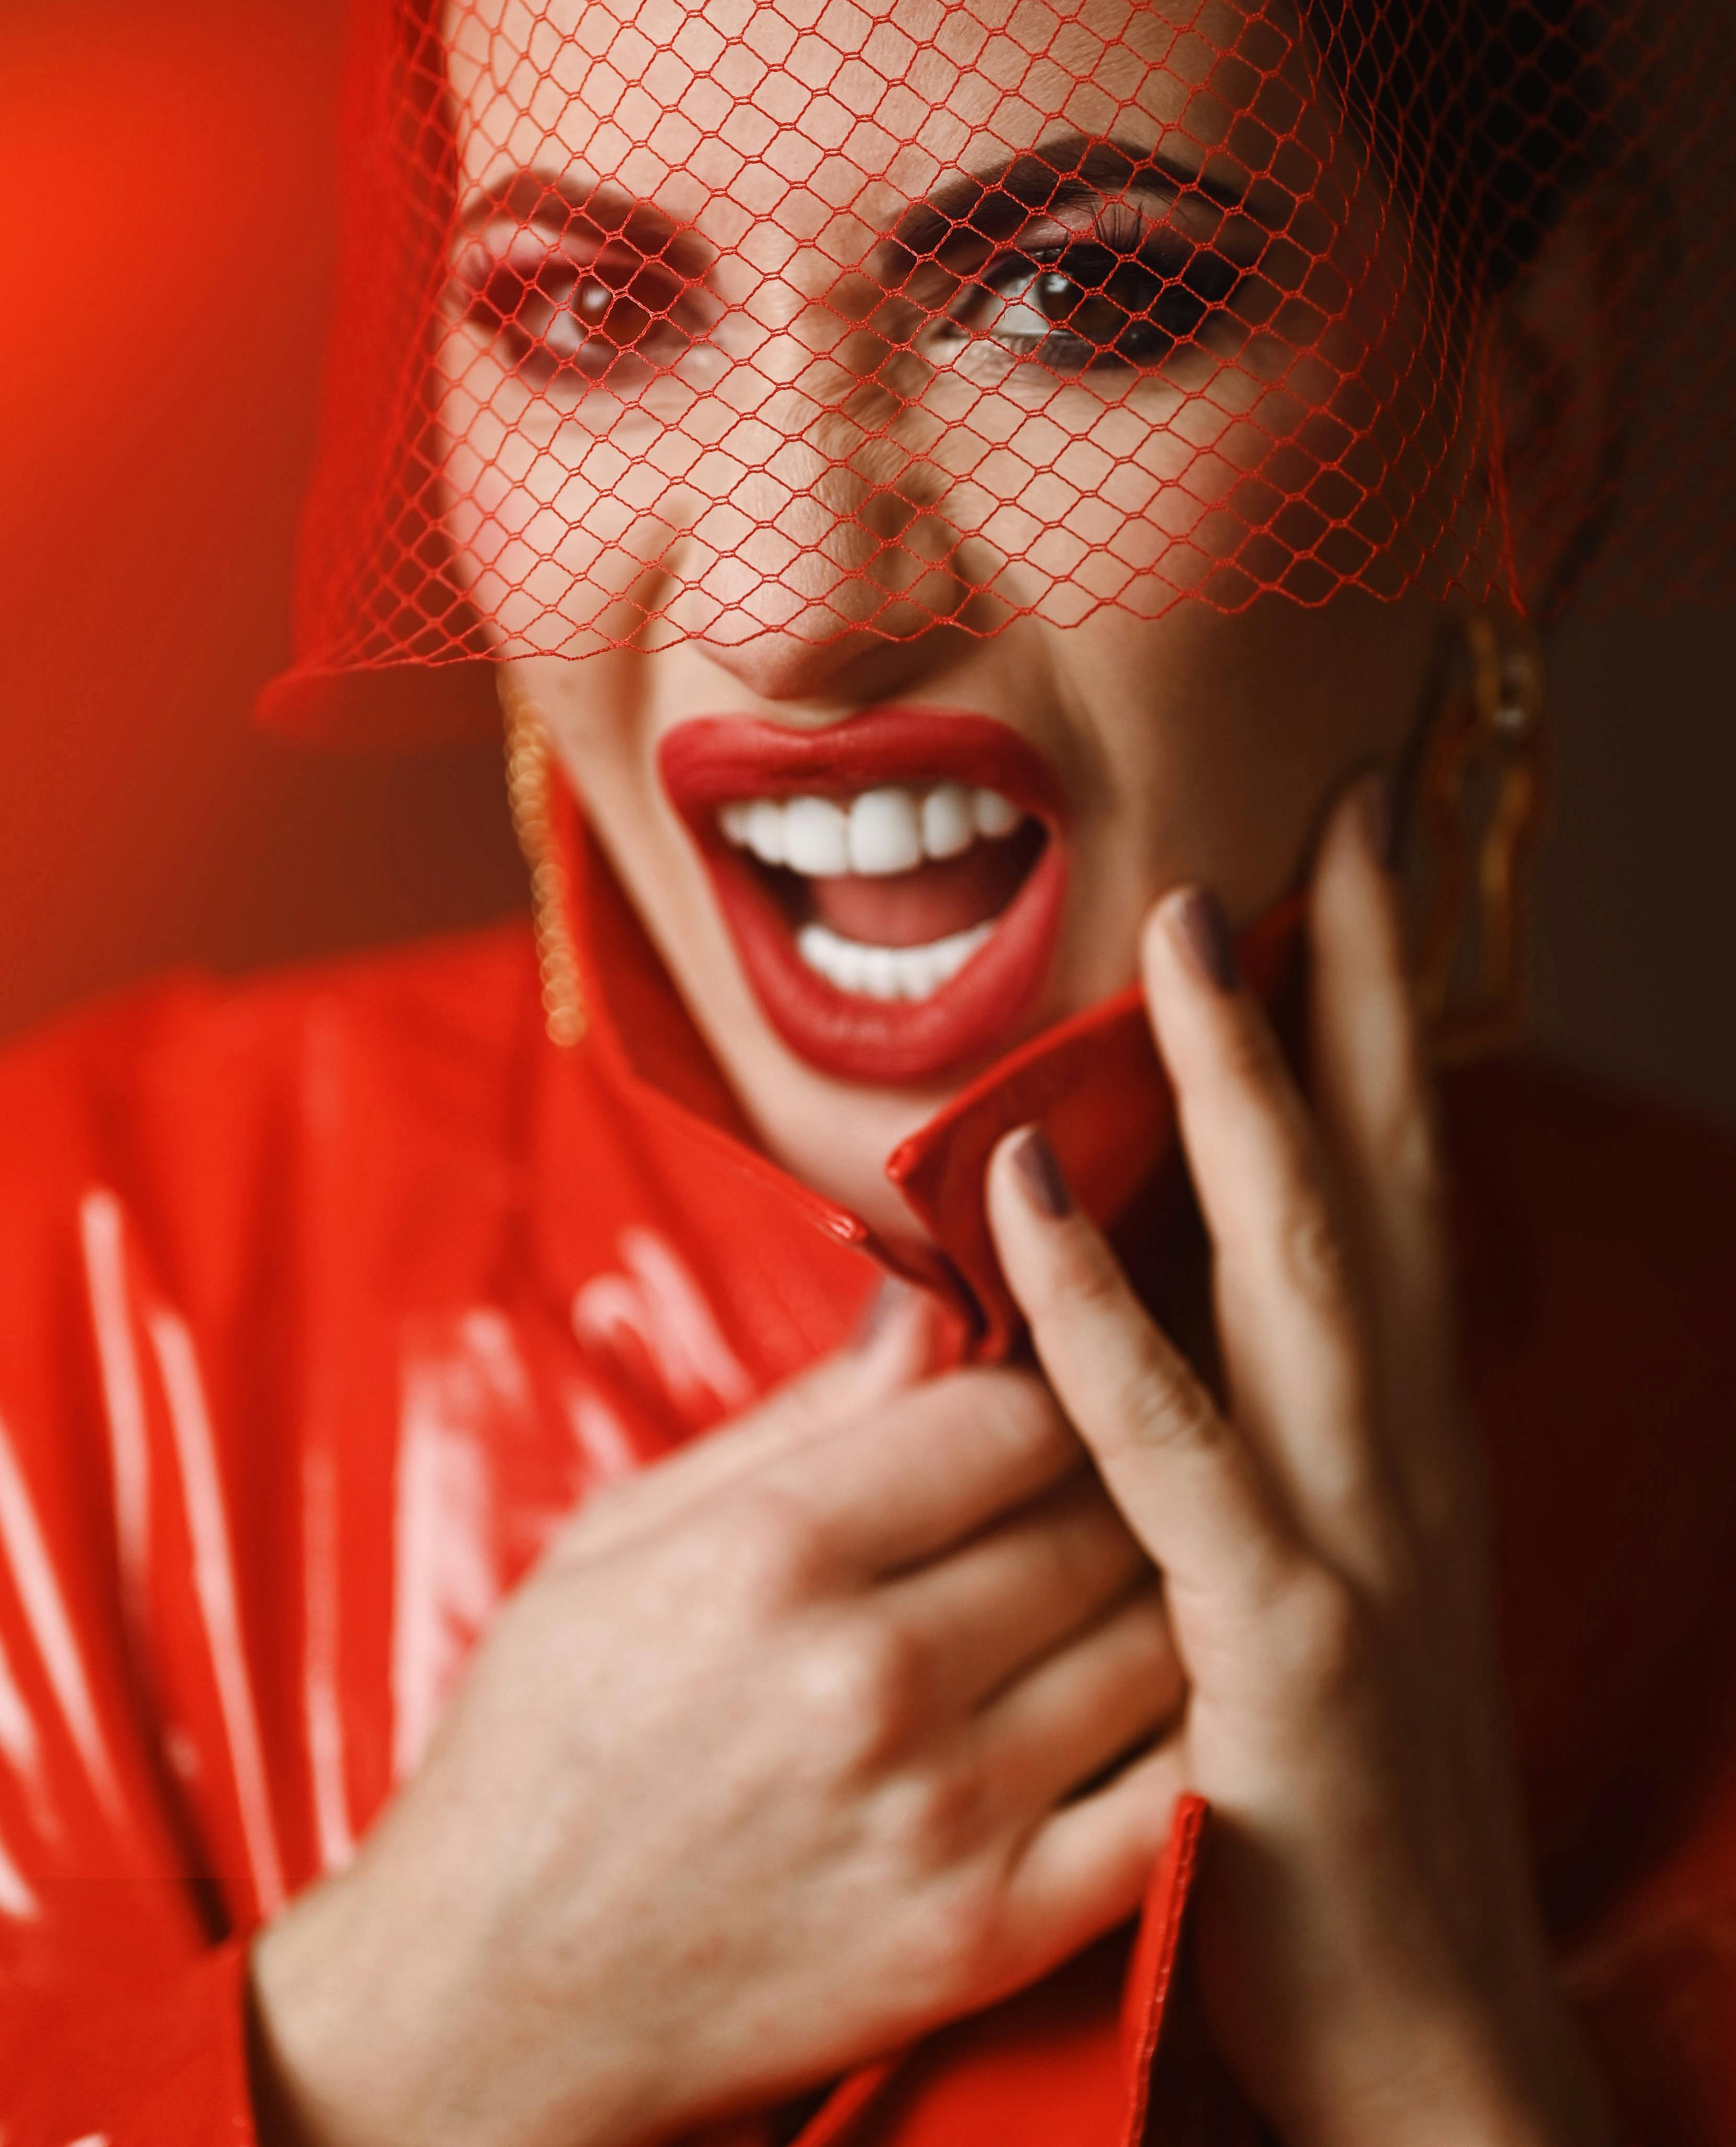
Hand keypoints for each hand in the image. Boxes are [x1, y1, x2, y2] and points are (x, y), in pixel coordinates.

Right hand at [251, 1287, 1182, 2146]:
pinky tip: (1146, 1702)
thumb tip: (925, 1302)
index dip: (1053, 1379)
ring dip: (1163, 1595)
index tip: (1047, 1386)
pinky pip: (1166, 1799)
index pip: (1016, 1411)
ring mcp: (940, 1816)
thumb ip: (798, 1418)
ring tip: (1125, 1577)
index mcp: (773, 1553)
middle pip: (1100, 1515)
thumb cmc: (541, 1748)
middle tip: (1105, 1472)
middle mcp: (871, 1678)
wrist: (490, 2006)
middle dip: (1118, 1475)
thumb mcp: (619, 1538)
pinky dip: (1182, 1733)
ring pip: (1156, 1642)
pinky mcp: (984, 1939)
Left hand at [985, 778, 1610, 2146]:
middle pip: (1379, 1170)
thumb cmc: (1327, 1777)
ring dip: (1241, 1087)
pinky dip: (1102, 1312)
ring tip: (1182, 927)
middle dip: (1353, 985)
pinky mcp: (1272, 1641)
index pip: (1392, 1173)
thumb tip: (1170, 1268)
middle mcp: (1401, 1448)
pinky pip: (1172, 1447)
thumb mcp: (1306, 1563)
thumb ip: (1249, 1418)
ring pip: (1300, 1265)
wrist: (1413, 2020)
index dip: (1379, 1010)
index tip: (1351, 860)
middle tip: (1323, 812)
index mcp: (1399, 1424)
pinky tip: (1028, 1201)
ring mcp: (1350, 1536)